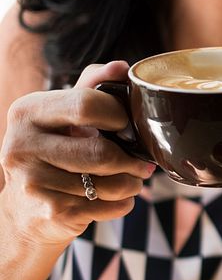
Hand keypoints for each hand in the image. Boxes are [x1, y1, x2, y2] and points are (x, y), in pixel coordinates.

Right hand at [0, 62, 152, 248]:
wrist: (27, 211)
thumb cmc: (55, 152)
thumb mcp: (64, 115)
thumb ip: (92, 86)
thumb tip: (121, 66)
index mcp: (27, 111)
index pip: (87, 104)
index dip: (119, 115)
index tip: (127, 125)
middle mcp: (21, 145)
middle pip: (102, 152)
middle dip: (132, 160)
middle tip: (141, 162)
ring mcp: (33, 182)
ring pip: (111, 184)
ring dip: (132, 183)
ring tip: (130, 179)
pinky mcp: (51, 213)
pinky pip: (109, 207)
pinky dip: (123, 204)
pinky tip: (113, 199)